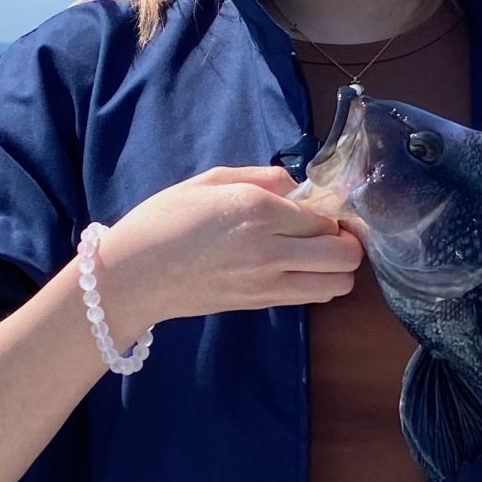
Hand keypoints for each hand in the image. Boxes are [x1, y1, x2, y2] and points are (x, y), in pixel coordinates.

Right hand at [93, 166, 362, 338]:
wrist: (133, 276)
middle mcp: (270, 249)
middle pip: (345, 254)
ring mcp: (268, 282)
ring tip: (318, 251)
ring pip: (338, 283)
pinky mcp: (261, 304)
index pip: (325, 214)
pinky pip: (313, 297)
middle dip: (348, 240)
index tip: (321, 204)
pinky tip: (298, 266)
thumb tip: (297, 185)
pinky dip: (320, 282)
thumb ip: (262, 177)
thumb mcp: (210, 180)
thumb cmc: (165, 220)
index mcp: (256, 209)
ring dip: (339, 266)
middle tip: (331, 230)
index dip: (331, 209)